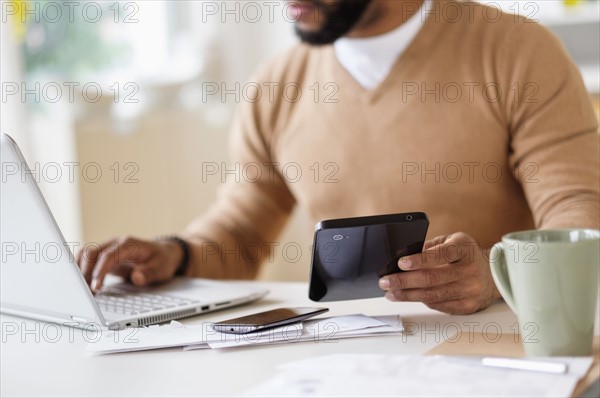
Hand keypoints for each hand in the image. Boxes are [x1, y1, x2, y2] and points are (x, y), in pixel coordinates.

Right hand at [76, 236, 182, 292]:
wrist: (163, 253)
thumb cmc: (162, 260)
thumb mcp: (162, 268)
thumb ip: (150, 273)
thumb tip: (136, 278)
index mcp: (129, 244)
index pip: (108, 256)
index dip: (99, 271)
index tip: (95, 287)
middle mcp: (115, 244)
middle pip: (91, 253)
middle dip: (84, 273)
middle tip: (84, 293)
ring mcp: (108, 249)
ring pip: (85, 255)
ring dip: (79, 271)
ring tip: (81, 291)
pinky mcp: (104, 257)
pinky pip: (87, 261)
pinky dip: (81, 271)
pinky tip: (82, 285)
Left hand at [378, 232, 500, 314]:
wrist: (494, 274)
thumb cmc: (465, 255)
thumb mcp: (452, 241)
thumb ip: (430, 246)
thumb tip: (403, 255)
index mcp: (464, 249)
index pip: (440, 254)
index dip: (419, 260)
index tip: (400, 263)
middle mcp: (469, 270)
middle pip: (432, 279)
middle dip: (404, 281)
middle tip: (385, 282)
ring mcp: (470, 290)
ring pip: (433, 296)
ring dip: (407, 295)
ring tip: (391, 293)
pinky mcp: (468, 306)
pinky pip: (438, 305)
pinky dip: (421, 301)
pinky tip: (409, 296)